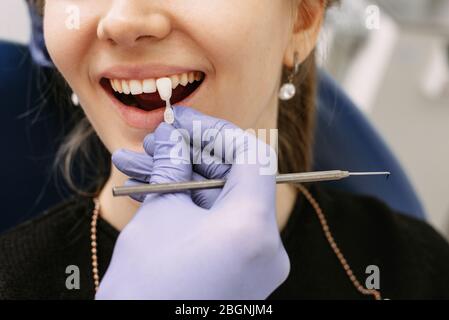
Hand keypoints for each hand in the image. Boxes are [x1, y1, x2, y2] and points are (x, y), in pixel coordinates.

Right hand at [96, 106, 289, 299]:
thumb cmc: (147, 287)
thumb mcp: (158, 216)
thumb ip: (173, 167)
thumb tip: (174, 136)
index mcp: (253, 227)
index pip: (251, 155)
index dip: (215, 131)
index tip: (181, 121)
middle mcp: (265, 246)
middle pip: (234, 178)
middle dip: (190, 154)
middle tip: (152, 143)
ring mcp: (253, 261)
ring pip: (218, 202)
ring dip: (180, 180)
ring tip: (135, 166)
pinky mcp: (238, 271)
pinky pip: (215, 226)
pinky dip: (187, 206)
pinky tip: (149, 190)